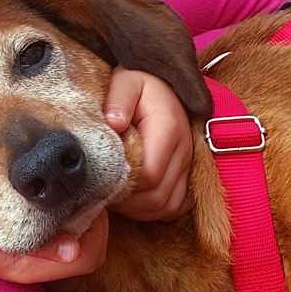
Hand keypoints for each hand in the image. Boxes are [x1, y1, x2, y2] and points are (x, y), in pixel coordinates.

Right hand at [0, 185, 108, 283]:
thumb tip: (73, 249)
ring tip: (64, 180)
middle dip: (92, 213)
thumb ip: (30, 243)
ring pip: (73, 230)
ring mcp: (25, 243)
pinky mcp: (16, 228)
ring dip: (76, 206)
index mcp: (29, 264)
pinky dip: (60, 204)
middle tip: (80, 181)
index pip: (89, 255)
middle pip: (87, 242)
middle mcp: (32, 258)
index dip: (97, 225)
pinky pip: (53, 220)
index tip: (86, 193)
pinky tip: (46, 185)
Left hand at [104, 66, 192, 220]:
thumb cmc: (138, 83)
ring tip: (115, 194)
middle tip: (102, 191)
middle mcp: (184, 150)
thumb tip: (113, 123)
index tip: (101, 179)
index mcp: (168, 129)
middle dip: (127, 201)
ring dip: (139, 209)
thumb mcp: (125, 82)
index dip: (124, 185)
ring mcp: (189, 164)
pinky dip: (153, 210)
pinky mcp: (187, 173)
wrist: (161, 82)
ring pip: (167, 206)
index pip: (149, 175)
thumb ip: (118, 99)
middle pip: (158, 197)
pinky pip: (175, 206)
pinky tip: (132, 198)